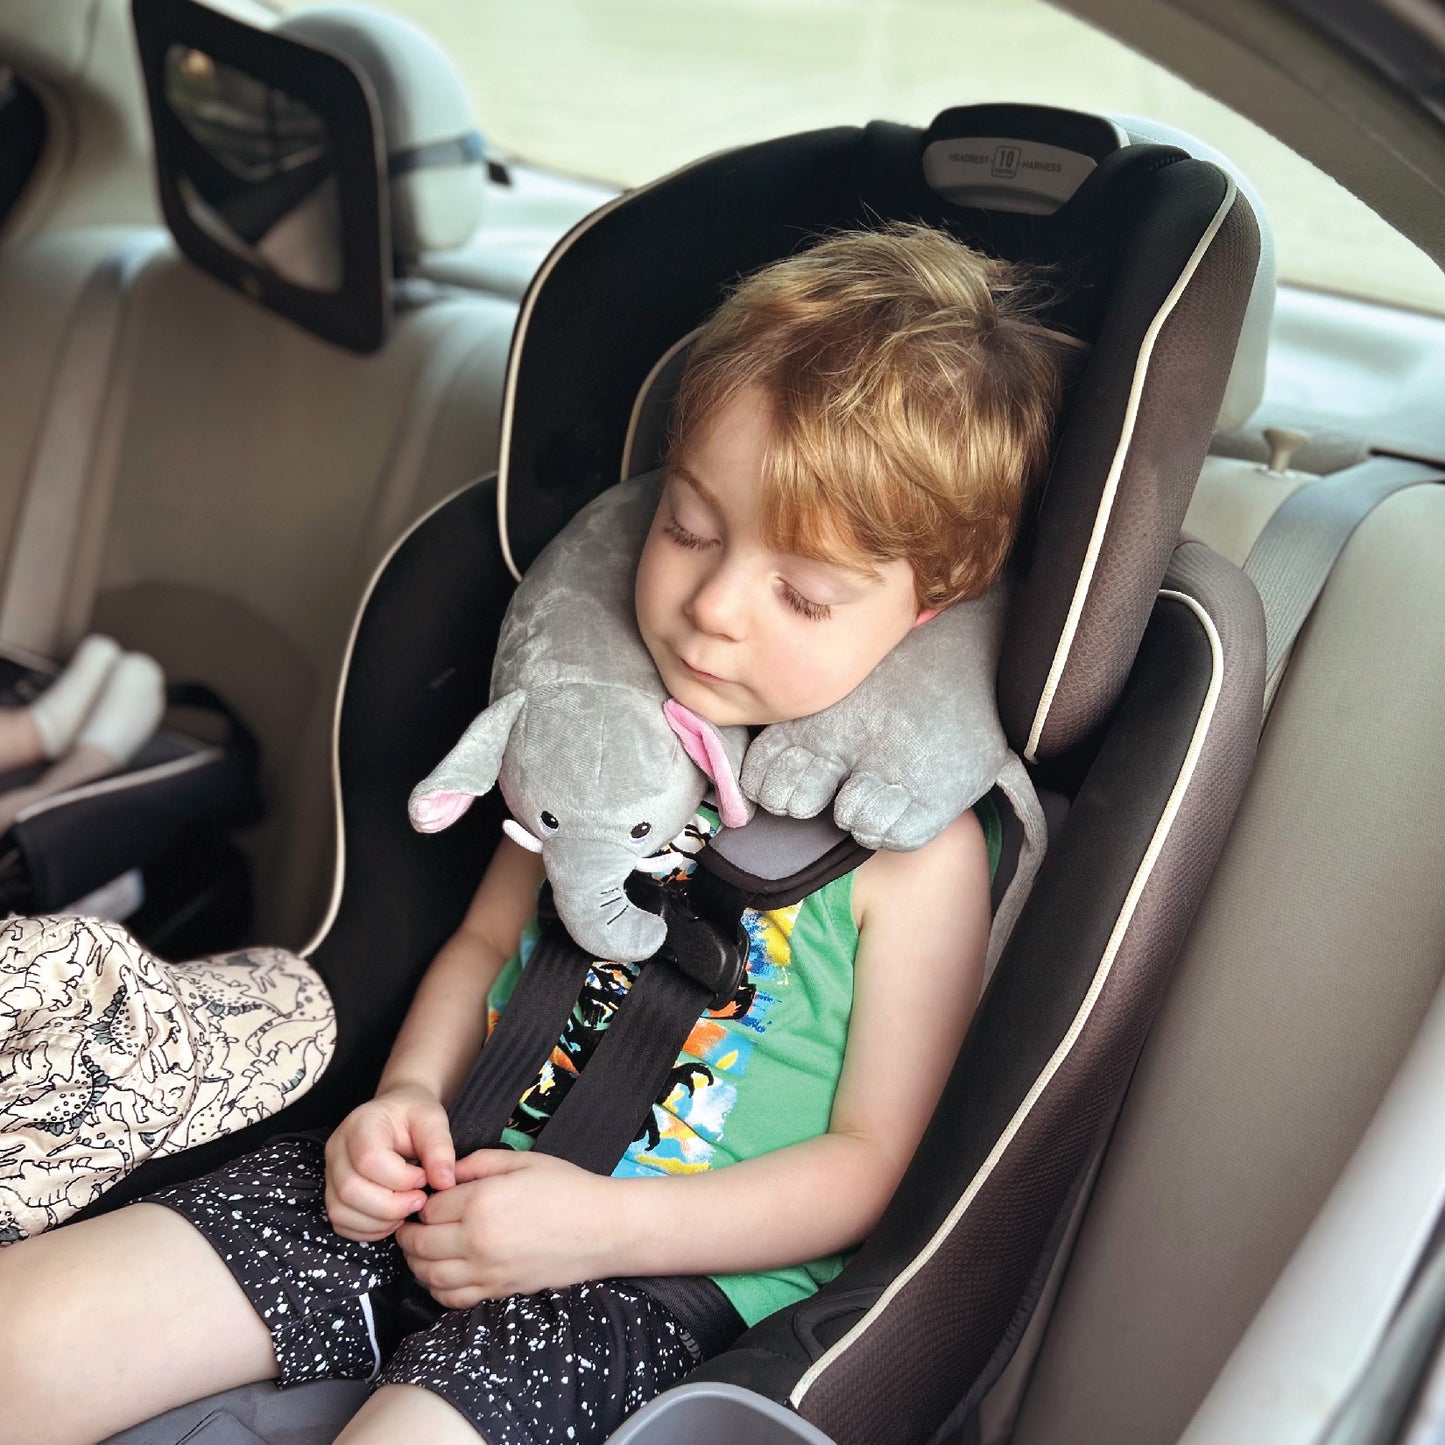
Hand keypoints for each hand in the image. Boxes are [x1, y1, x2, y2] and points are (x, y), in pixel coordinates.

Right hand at [325, 1084, 456, 1241]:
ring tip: (407, 1209)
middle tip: (419, 1200)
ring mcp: (331, 1172)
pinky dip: (368, 1230)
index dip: (401, 1179)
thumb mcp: (433, 1121)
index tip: (424, 1178)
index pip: (369, 1161)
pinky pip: (341, 1223)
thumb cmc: (414, 1116)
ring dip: (380, 1221)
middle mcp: (337, 1148)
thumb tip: (444, 1184)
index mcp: (361, 1124)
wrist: (397, 1114)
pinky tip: (392, 1218)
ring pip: (342, 1211)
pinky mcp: (332, 1192)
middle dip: (391, 1206)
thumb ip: (440, 1150)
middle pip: (351, 1190)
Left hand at [396, 1149, 614, 1306]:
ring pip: (428, 1274)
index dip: (423, 1201)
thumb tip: (446, 1174)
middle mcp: (477, 1241)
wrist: (603, 1228)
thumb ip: (478, 1163)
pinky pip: (451, 1298)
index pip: (428, 1208)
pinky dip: (436, 1288)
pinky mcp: (497, 1292)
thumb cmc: (567, 1188)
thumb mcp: (522, 1161)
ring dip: (417, 1261)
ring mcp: (487, 1272)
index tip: (427, 1198)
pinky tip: (441, 1272)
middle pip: (420, 1243)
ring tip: (423, 1246)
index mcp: (481, 1202)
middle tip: (413, 1223)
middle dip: (410, 1233)